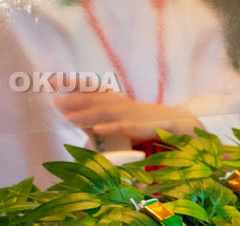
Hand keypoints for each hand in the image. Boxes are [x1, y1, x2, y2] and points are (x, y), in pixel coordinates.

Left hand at [53, 91, 199, 140]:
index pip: (96, 90)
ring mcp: (135, 116)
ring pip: (108, 112)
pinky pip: (127, 127)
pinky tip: (97, 129)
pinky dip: (112, 127)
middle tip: (53, 100)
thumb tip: (91, 129)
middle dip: (75, 98)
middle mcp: (126, 106)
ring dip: (87, 113)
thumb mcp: (130, 124)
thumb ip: (112, 126)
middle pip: (97, 99)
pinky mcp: (145, 128)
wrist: (186, 128)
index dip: (75, 85)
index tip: (53, 82)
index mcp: (122, 104)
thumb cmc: (156, 129)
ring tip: (67, 115)